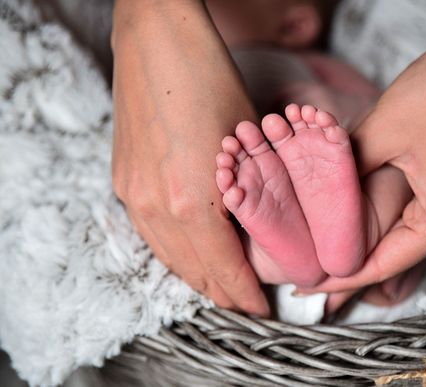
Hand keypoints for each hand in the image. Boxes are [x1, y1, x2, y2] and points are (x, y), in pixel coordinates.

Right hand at [111, 0, 267, 315]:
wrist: (157, 42)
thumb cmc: (210, 80)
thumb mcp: (246, 142)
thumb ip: (249, 191)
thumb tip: (261, 225)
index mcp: (192, 199)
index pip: (223, 267)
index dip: (243, 293)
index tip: (260, 309)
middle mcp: (156, 205)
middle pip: (192, 270)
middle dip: (221, 293)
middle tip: (245, 306)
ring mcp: (133, 193)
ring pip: (167, 255)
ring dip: (196, 276)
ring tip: (220, 288)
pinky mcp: (123, 179)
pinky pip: (150, 233)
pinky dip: (174, 251)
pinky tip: (190, 253)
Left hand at [302, 1, 425, 298]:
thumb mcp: (380, 134)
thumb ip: (347, 174)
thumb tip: (318, 198)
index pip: (384, 263)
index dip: (342, 277)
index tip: (308, 289)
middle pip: (397, 255)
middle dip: (352, 263)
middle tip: (309, 274)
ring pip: (407, 236)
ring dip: (369, 241)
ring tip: (327, 251)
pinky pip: (419, 216)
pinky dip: (388, 221)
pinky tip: (359, 222)